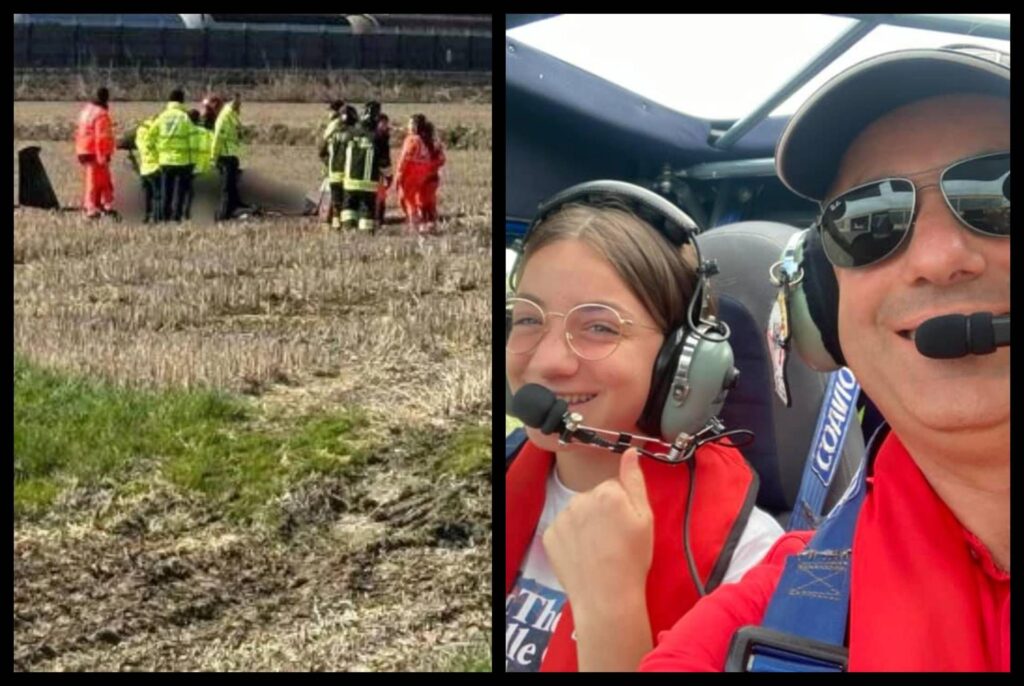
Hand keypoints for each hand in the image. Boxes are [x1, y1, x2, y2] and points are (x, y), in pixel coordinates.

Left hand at [542, 449, 653, 613]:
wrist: (607, 596)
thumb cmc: (632, 559)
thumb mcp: (645, 518)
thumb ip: (635, 481)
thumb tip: (630, 452)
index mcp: (607, 492)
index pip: (614, 488)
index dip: (622, 507)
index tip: (626, 526)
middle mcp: (580, 498)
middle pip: (594, 498)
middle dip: (602, 513)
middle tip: (614, 540)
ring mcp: (562, 517)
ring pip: (577, 513)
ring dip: (585, 524)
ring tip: (599, 550)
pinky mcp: (549, 534)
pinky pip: (563, 529)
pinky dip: (571, 538)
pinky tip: (583, 555)